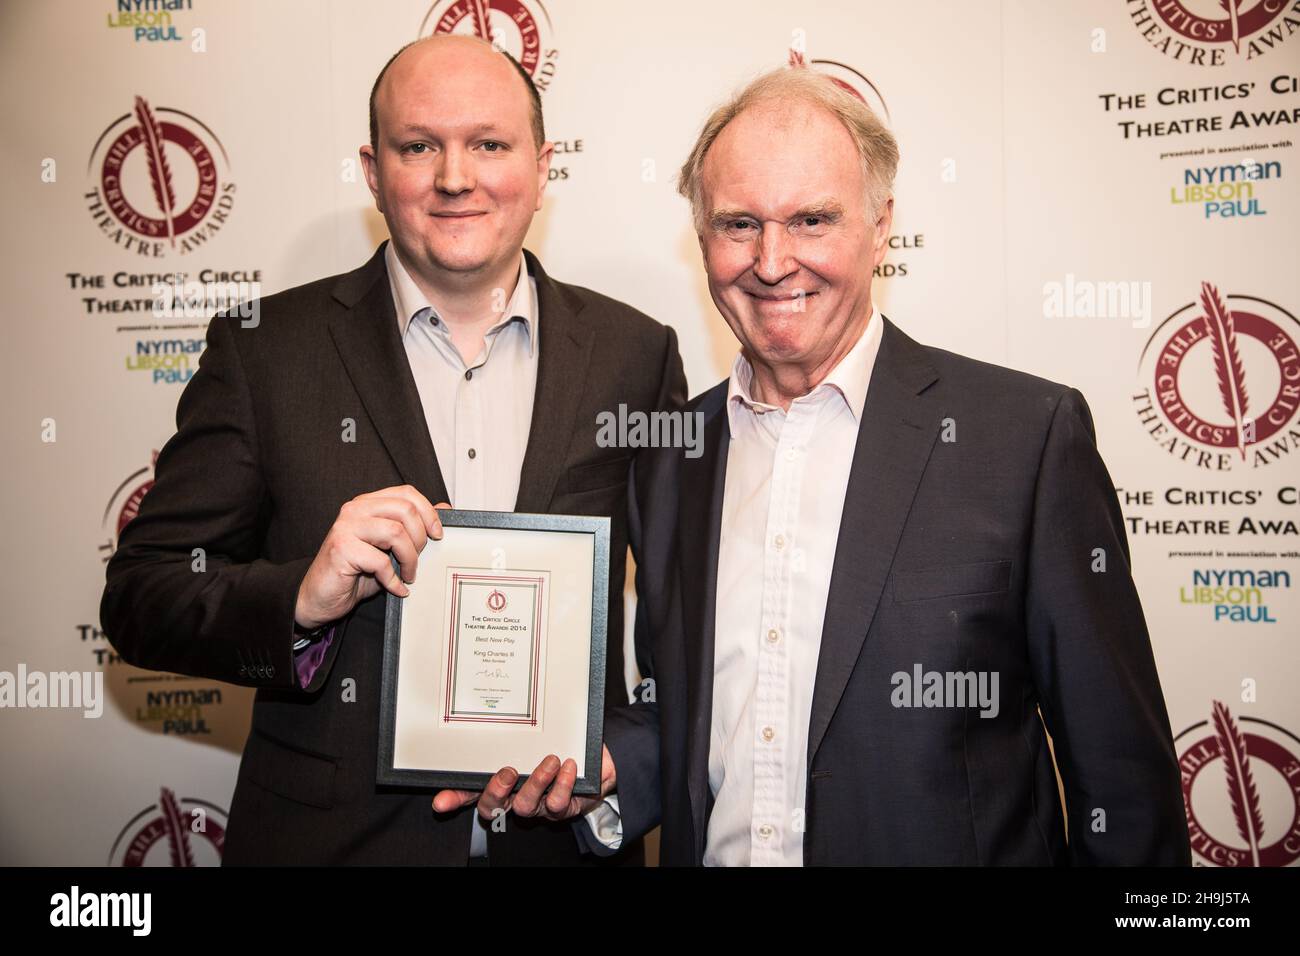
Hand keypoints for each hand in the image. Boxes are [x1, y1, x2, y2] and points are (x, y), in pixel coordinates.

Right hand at [295, 485, 448, 629]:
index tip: (437, 534)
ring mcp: (346, 528)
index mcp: (367, 504)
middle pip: (405, 510)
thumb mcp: (390, 548)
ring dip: (410, 559)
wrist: (321, 597)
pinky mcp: (341, 549)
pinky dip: (394, 579)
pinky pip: (381, 561)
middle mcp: (355, 510)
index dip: (427, 512)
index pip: (406, 493)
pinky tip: (396, 587)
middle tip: (418, 560)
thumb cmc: (355, 572)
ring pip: (396, 533)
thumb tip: (445, 507)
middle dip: (420, 538)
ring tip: (408, 574)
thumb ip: (413, 527)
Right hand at [432, 745, 616, 822]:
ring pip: (526, 806)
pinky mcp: (561, 808)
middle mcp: (515, 797)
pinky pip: (557, 804)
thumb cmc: (556, 748)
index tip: (440, 802)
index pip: (470, 792)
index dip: (454, 799)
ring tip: (551, 761)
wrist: (594, 763)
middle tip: (509, 771)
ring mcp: (537, 806)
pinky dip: (564, 784)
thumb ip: (509, 734)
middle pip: (492, 806)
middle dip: (497, 791)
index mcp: (503, 782)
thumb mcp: (532, 739)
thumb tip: (486, 710)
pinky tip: (569, 766)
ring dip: (538, 782)